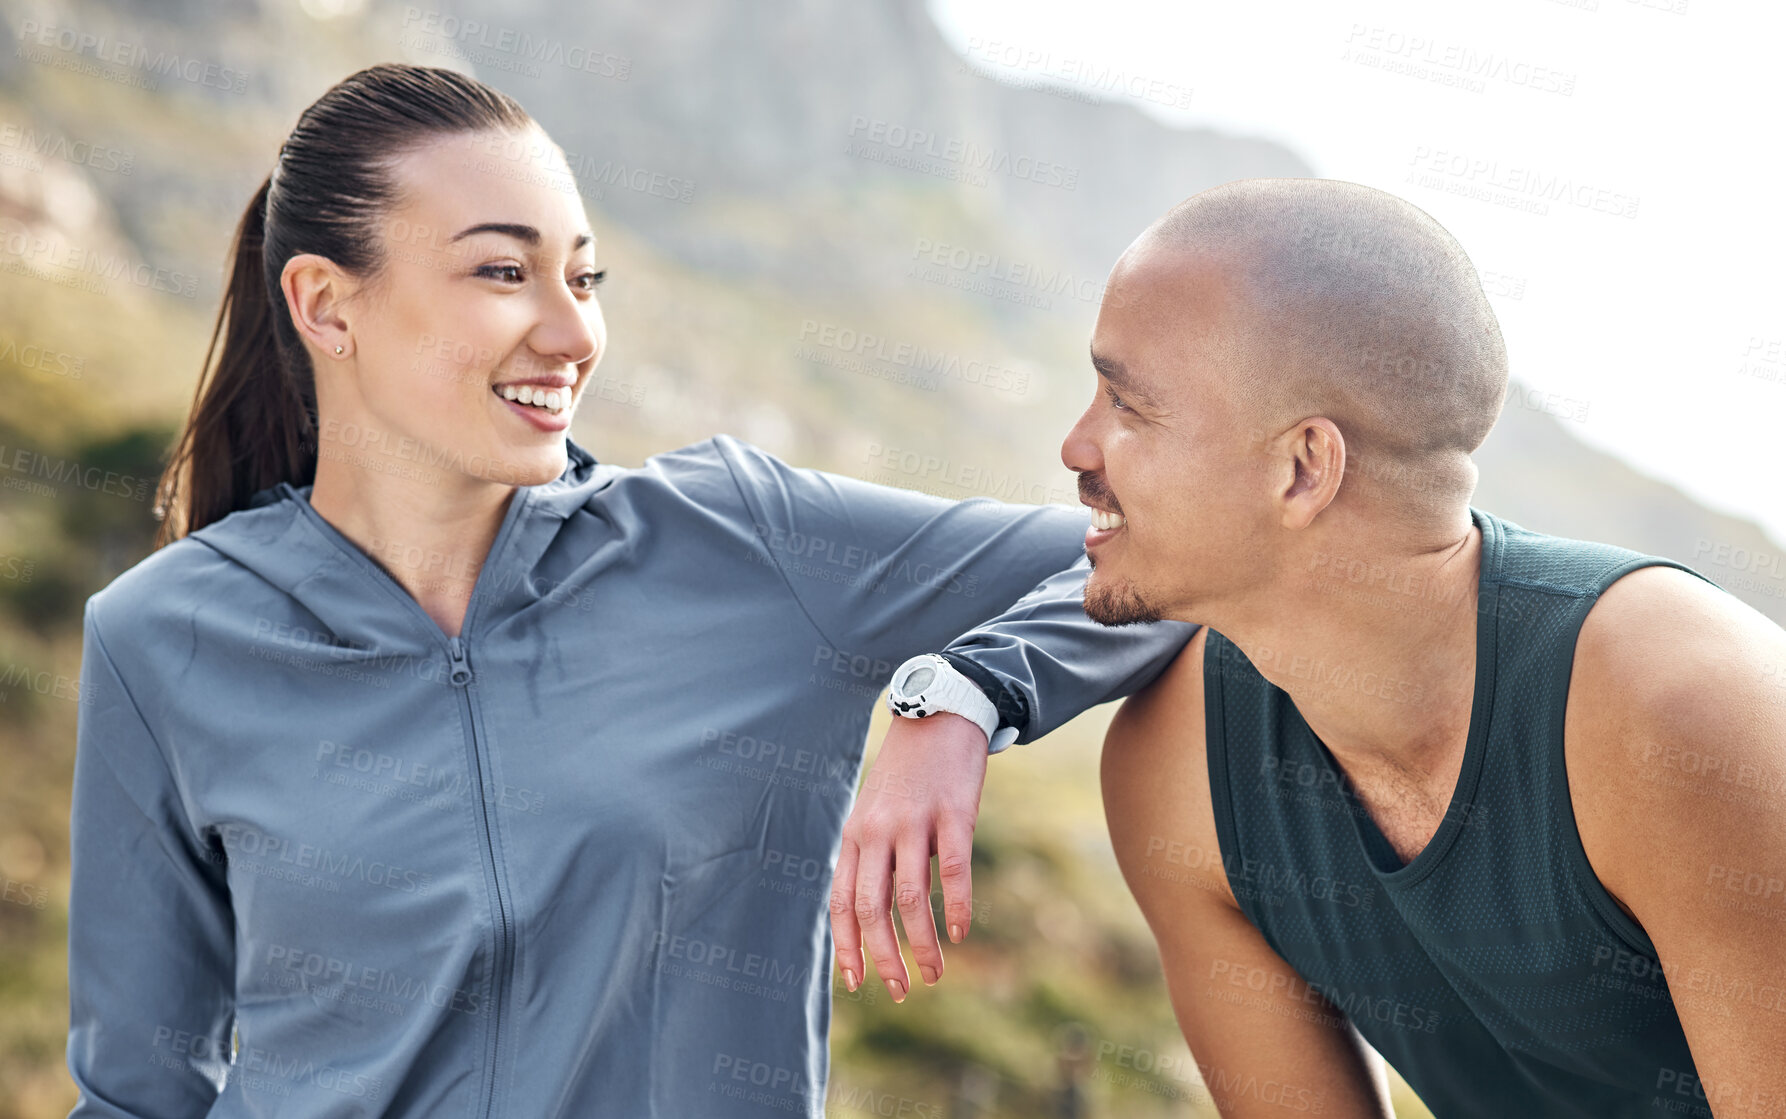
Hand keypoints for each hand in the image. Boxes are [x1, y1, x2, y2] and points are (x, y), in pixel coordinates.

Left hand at [830, 711, 988, 1002]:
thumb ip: (871, 855)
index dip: (848, 946)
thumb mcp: (874, 811)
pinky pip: (954, 871)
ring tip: (935, 974)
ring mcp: (915, 822)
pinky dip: (955, 907)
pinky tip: (960, 933)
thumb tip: (875, 914)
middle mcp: (878, 831)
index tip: (857, 983)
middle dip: (883, 957)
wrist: (939, 715)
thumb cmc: (908, 774)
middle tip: (900, 990)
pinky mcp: (953, 814)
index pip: (842, 902)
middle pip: (872, 908)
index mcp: (855, 834)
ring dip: (922, 944)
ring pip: (911, 897)